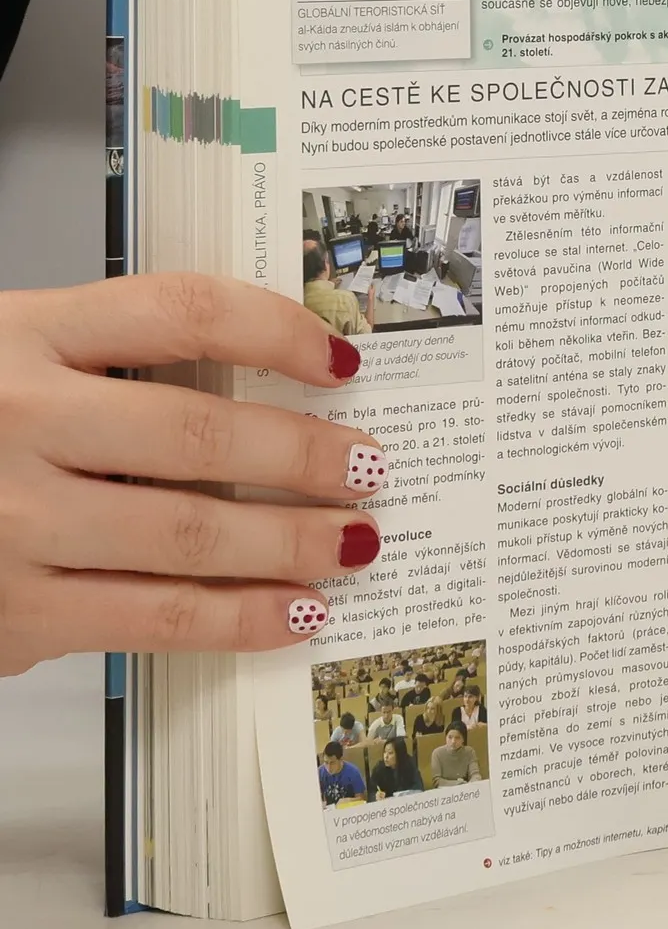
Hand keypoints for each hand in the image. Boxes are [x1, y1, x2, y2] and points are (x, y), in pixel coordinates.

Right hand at [0, 273, 386, 677]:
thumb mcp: (3, 356)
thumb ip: (104, 359)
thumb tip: (258, 379)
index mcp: (17, 336)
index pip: (180, 311)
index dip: (278, 330)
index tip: (342, 358)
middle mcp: (15, 421)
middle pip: (198, 433)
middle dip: (305, 455)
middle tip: (371, 466)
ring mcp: (12, 521)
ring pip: (190, 534)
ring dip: (293, 542)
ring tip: (356, 541)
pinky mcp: (13, 613)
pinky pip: (156, 617)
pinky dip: (239, 617)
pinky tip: (291, 612)